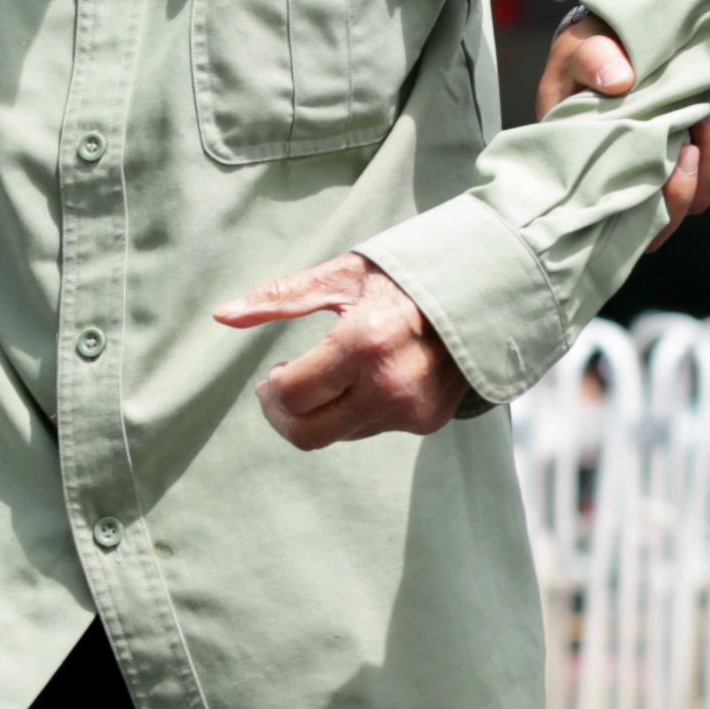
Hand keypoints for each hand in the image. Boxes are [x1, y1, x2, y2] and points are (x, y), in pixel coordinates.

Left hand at [215, 255, 479, 449]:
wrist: (486, 288)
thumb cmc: (405, 274)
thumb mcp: (343, 275)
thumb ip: (282, 297)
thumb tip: (222, 315)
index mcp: (363, 342)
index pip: (291, 395)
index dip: (271, 389)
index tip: (273, 374)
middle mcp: (390, 385)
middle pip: (308, 434)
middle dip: (283, 417)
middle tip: (281, 390)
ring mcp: (413, 409)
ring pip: (340, 434)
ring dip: (324, 411)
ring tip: (335, 374)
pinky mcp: (428, 421)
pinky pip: (373, 430)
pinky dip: (360, 410)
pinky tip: (373, 377)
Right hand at [537, 14, 709, 226]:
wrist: (609, 38)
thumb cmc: (586, 50)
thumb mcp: (578, 49)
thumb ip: (592, 61)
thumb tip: (619, 81)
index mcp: (593, 168)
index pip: (629, 214)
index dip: (665, 200)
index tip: (682, 152)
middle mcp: (627, 180)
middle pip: (669, 212)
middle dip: (696, 177)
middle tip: (701, 120)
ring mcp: (659, 167)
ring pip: (699, 191)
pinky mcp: (687, 148)